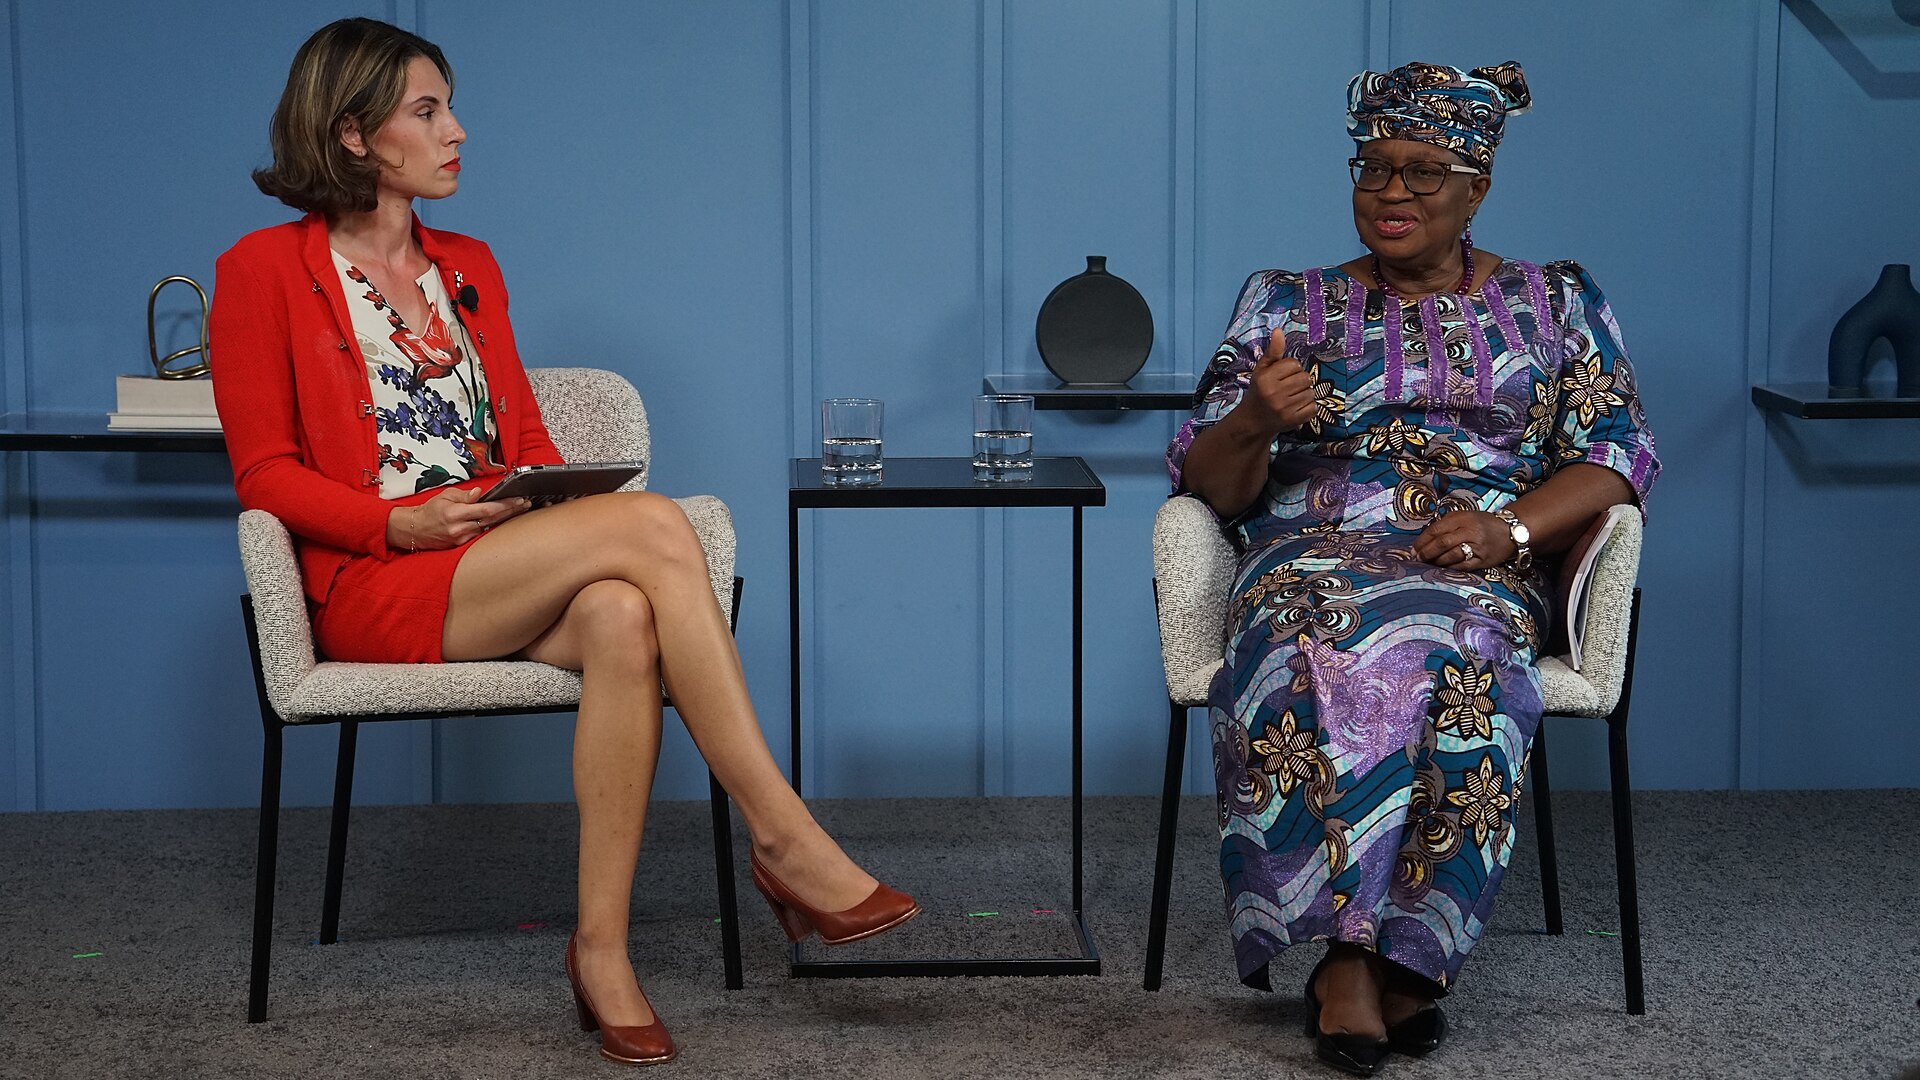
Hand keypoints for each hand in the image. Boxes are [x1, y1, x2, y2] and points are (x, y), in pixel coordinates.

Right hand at [390, 487, 530, 551]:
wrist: (415, 530)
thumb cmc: (430, 511)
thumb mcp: (445, 496)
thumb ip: (464, 495)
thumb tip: (480, 493)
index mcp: (455, 514)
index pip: (486, 509)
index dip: (505, 505)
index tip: (518, 500)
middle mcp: (460, 528)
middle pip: (492, 520)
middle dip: (511, 511)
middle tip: (526, 504)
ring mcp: (462, 539)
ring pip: (489, 527)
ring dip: (505, 519)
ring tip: (520, 509)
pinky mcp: (462, 545)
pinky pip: (482, 534)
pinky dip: (493, 526)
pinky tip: (504, 520)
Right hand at [1241, 327, 1319, 436]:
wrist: (1253, 421)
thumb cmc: (1259, 391)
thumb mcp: (1262, 370)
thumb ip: (1273, 351)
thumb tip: (1279, 330)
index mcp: (1266, 378)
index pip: (1294, 364)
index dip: (1290, 369)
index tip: (1282, 377)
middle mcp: (1274, 393)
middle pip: (1305, 378)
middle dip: (1299, 381)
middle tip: (1287, 388)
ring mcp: (1284, 408)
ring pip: (1310, 392)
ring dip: (1304, 394)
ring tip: (1290, 398)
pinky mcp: (1293, 420)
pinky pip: (1313, 407)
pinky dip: (1308, 407)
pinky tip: (1295, 408)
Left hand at [1414, 510, 1515, 570]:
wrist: (1510, 531)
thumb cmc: (1482, 524)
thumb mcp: (1464, 517)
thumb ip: (1446, 525)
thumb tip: (1424, 539)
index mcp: (1463, 518)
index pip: (1437, 529)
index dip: (1422, 540)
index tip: (1413, 548)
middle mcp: (1470, 531)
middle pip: (1442, 542)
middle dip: (1426, 552)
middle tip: (1417, 558)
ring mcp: (1477, 546)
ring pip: (1451, 555)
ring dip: (1436, 561)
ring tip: (1428, 563)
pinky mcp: (1483, 560)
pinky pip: (1462, 566)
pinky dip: (1450, 567)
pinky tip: (1443, 568)